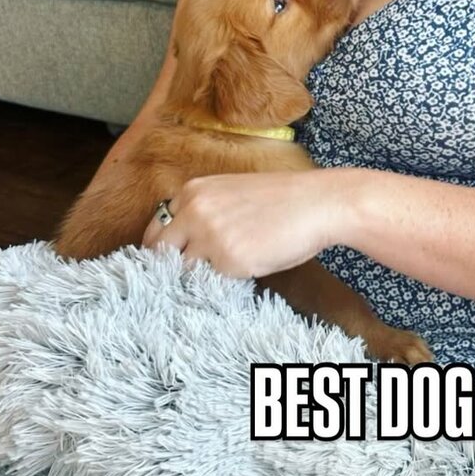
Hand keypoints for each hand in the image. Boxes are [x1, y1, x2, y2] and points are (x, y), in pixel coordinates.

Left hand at [141, 170, 350, 278]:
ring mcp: (210, 238)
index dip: (162, 249)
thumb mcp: (232, 192)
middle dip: (169, 267)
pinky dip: (220, 283)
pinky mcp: (229, 262)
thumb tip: (184, 242)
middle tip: (186, 277)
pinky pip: (211, 282)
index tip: (171, 261)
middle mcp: (194, 212)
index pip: (155, 229)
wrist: (319, 203)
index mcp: (193, 192)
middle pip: (159, 252)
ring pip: (183, 271)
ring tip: (221, 274)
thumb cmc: (284, 199)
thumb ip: (204, 211)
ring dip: (197, 277)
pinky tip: (240, 274)